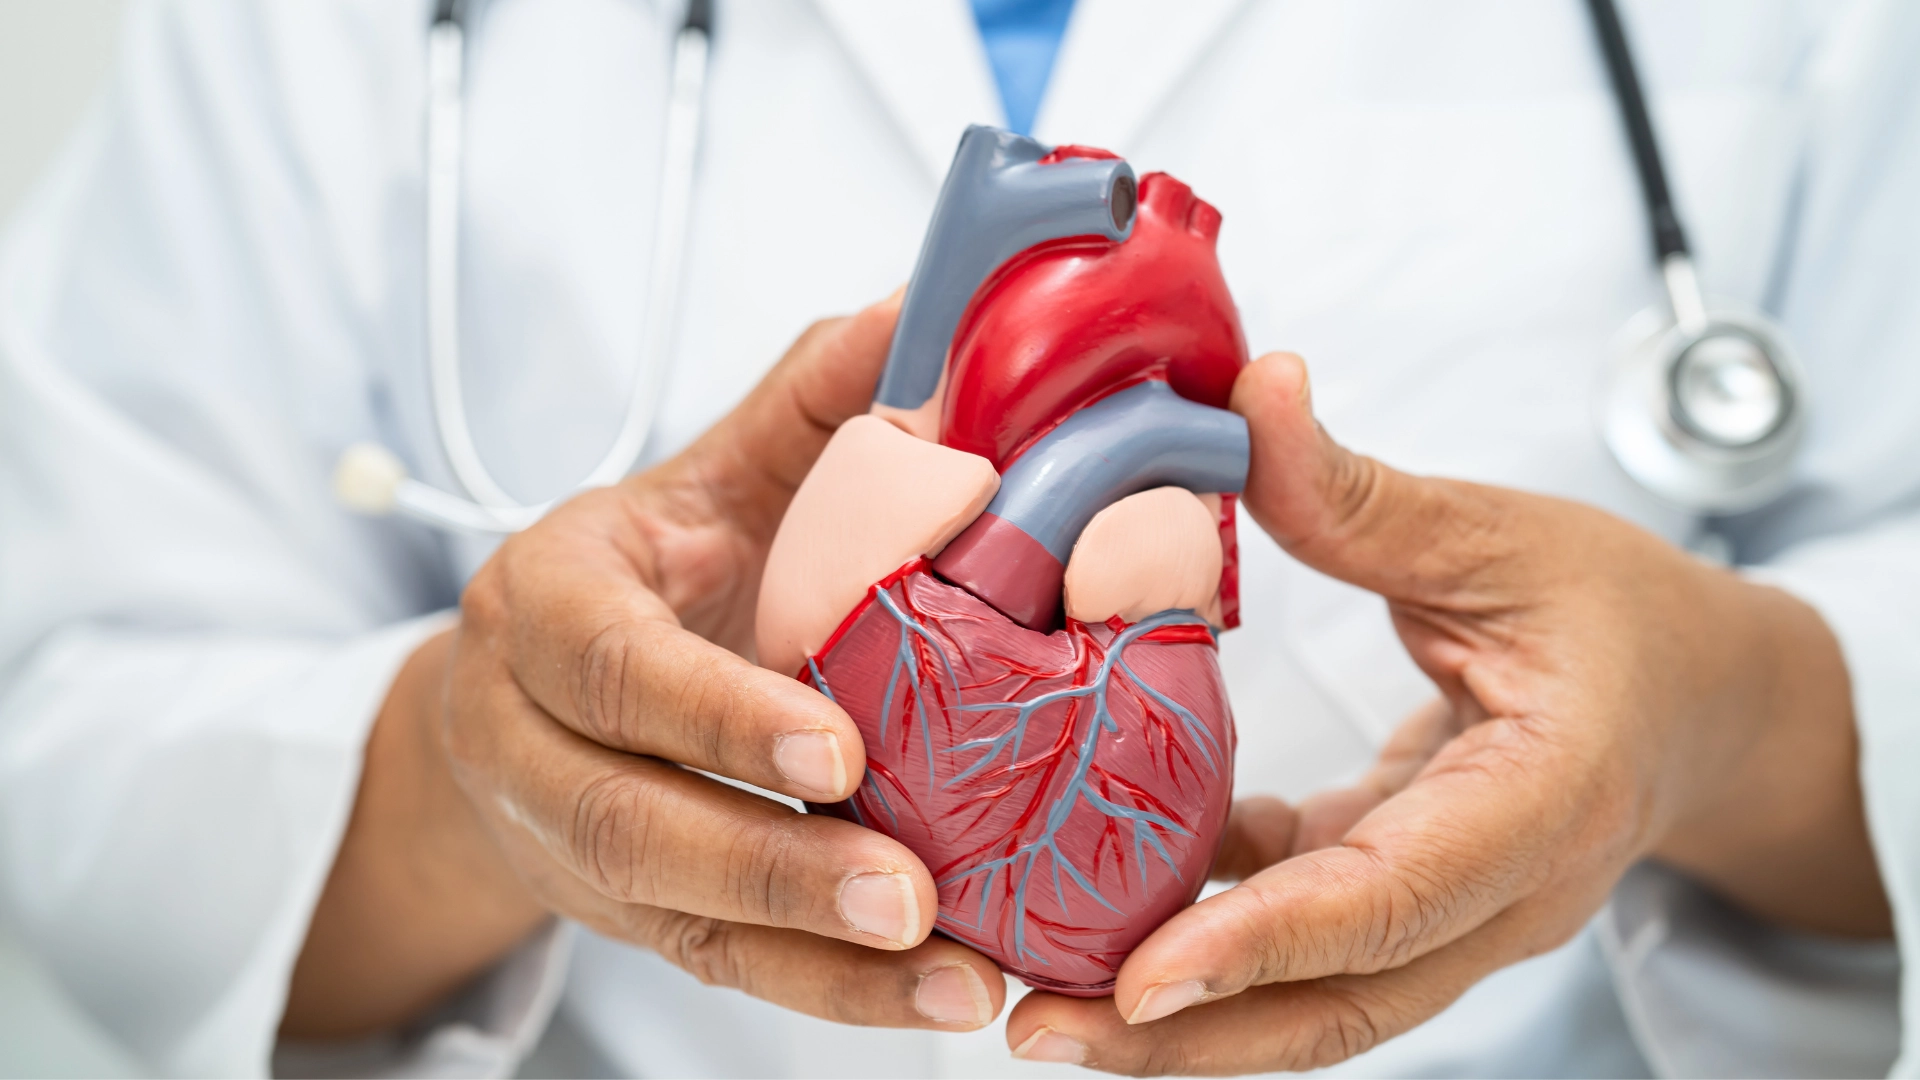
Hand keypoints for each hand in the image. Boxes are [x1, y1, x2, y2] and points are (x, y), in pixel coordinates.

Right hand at [285, 295, 1003, 1037]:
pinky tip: (935, 1002)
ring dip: (814, 960)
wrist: (521, 695)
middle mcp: (533, 738)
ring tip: (949, 981)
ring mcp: (573, 844)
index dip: (714, 715)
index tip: (838, 752)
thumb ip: (807, 405)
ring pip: (675, 922)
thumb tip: (929, 308)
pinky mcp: (632, 916)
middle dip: (768, 866)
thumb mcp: (703, 477)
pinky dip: (829, 995)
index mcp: (545, 604)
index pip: (610, 667)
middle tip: (908, 894)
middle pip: (629, 822)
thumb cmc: (637, 573)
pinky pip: (720, 971)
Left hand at [1005, 351, 1887, 1073]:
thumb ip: (1362, 493)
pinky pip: (1303, 940)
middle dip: (1188, 1038)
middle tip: (1040, 1031)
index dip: (1265, 940)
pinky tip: (1107, 905)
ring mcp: (1460, 916)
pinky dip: (1210, 938)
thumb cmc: (1621, 613)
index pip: (1397, 897)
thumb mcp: (1500, 535)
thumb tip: (1250, 391)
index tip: (1141, 976)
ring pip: (1317, 1001)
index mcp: (1545, 798)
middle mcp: (1506, 892)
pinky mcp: (1406, 899)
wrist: (1702, 698)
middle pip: (1342, 1001)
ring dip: (1183, 1020)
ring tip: (1047, 1011)